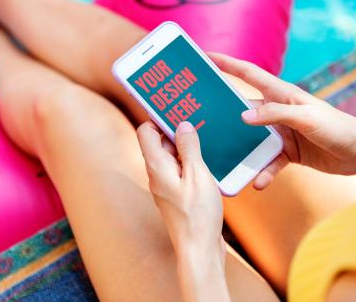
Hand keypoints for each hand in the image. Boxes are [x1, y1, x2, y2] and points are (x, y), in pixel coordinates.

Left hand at [137, 121, 225, 261]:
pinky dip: (192, 161)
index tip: (177, 106)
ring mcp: (167, 185)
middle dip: (177, 129)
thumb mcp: (197, 176)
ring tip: (207, 136)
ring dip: (187, 146)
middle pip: (160, 142)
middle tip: (198, 117)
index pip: (147, 131)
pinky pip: (181, 170)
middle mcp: (157, 175)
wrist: (199, 249)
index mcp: (157, 167)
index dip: (159, 117)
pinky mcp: (177, 194)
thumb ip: (189, 148)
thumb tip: (183, 126)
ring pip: (173, 156)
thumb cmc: (198, 215)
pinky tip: (209, 159)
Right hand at [210, 53, 355, 187]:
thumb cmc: (337, 127)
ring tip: (225, 160)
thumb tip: (243, 116)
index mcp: (282, 94)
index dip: (226, 63)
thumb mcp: (305, 117)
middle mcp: (278, 111)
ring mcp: (282, 133)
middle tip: (201, 118)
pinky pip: (269, 161)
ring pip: (253, 140)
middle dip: (224, 113)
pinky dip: (263, 171)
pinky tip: (258, 183)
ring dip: (242, 151)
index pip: (248, 74)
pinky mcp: (288, 152)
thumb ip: (275, 114)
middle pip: (244, 109)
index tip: (205, 57)